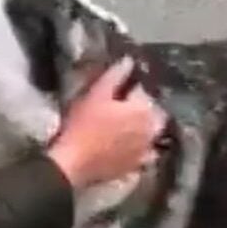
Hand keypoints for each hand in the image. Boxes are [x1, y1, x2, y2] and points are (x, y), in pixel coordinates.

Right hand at [47, 57, 165, 188]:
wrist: (74, 164)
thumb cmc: (84, 125)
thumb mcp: (96, 94)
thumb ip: (115, 75)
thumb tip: (129, 60)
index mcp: (144, 109)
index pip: (143, 91)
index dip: (131, 88)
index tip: (118, 90)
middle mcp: (151, 130)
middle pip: (152, 114)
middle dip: (141, 109)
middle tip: (123, 108)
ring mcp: (146, 150)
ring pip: (151, 134)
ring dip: (143, 128)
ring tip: (126, 127)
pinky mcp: (137, 166)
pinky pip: (145, 154)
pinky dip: (140, 148)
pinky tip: (128, 147)